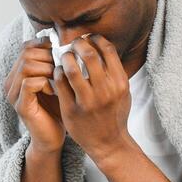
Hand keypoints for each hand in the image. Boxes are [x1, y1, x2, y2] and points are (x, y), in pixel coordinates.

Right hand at [5, 37, 64, 153]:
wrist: (52, 137)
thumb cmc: (56, 107)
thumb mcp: (56, 80)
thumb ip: (53, 62)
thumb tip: (59, 39)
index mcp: (17, 73)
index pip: (27, 47)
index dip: (44, 46)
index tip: (60, 54)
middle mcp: (11, 82)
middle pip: (26, 54)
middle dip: (48, 58)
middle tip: (62, 69)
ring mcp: (13, 94)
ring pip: (27, 66)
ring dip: (48, 70)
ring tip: (59, 80)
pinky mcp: (20, 106)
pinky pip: (29, 83)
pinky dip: (46, 83)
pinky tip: (55, 91)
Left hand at [55, 34, 132, 160]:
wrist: (108, 143)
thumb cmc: (115, 115)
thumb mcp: (123, 92)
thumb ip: (114, 71)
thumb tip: (101, 47)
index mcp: (120, 83)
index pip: (107, 50)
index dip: (95, 39)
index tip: (88, 38)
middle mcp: (105, 91)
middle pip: (89, 55)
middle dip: (78, 44)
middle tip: (73, 44)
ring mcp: (88, 101)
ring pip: (71, 68)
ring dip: (65, 58)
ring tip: (64, 57)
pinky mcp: (72, 110)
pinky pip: (60, 84)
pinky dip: (58, 73)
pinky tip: (58, 72)